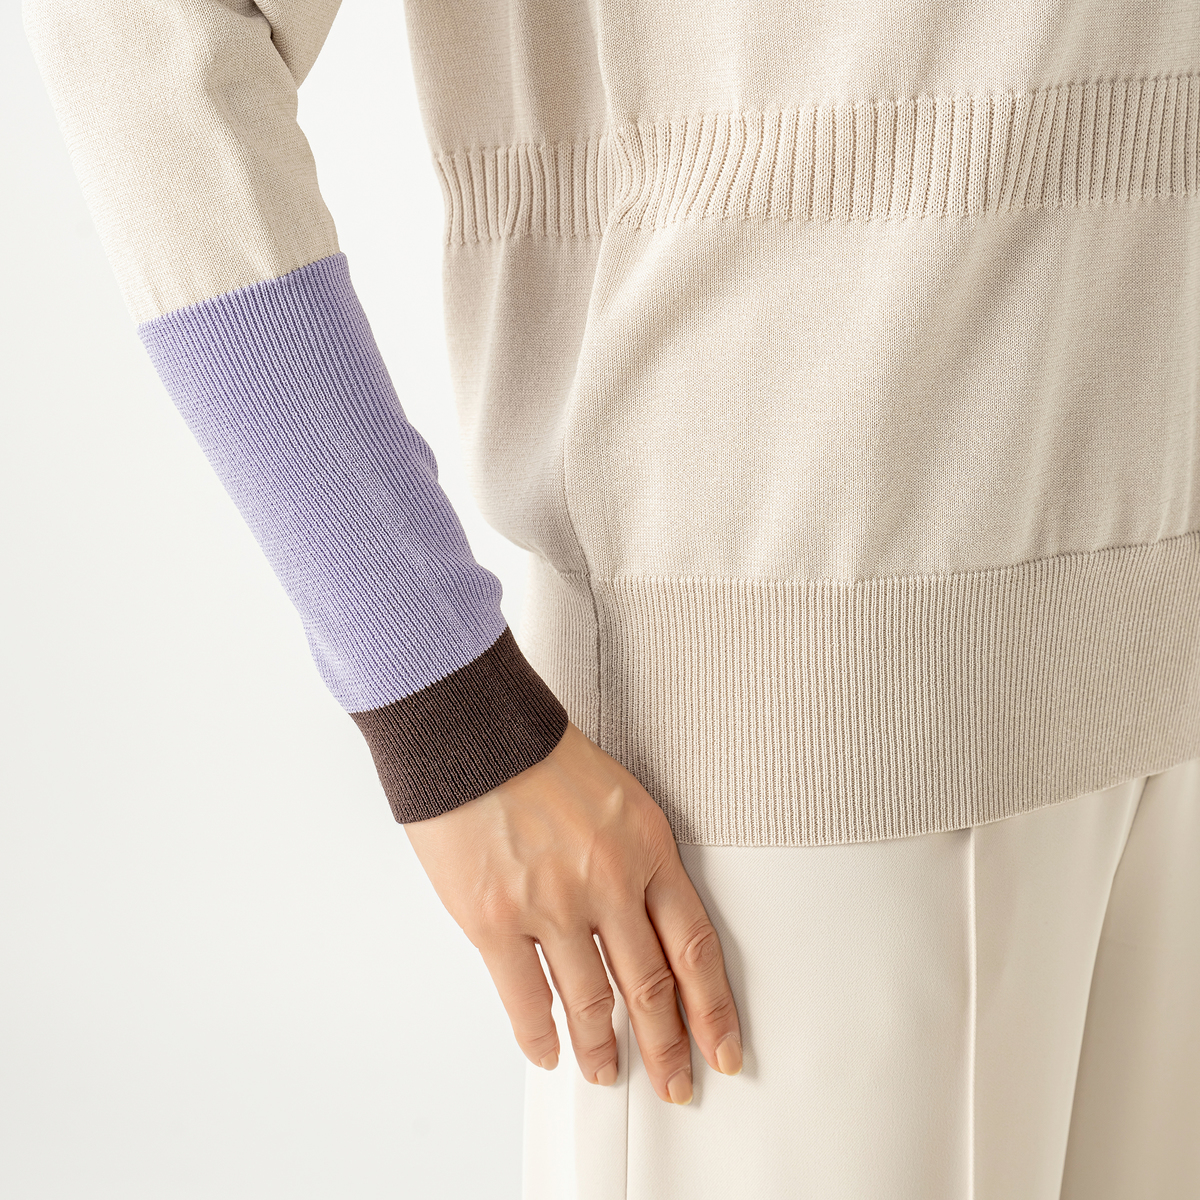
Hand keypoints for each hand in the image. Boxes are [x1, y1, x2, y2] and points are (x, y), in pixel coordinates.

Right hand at [403, 721, 742, 1104]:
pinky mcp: (495, 921)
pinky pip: (525, 999)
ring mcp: (551, 906)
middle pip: (649, 987)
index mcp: (646, 848)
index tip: (723, 1046)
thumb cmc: (537, 754)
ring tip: (607, 1071)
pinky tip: (548, 1052)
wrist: (471, 731)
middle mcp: (607, 883)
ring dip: (601, 1047)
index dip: (712, 1008)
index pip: (694, 946)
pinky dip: (539, 1036)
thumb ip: (633, 858)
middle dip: (667, 1045)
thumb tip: (638, 922)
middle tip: (678, 1082)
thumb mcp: (616, 796)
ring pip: (590, 1003)